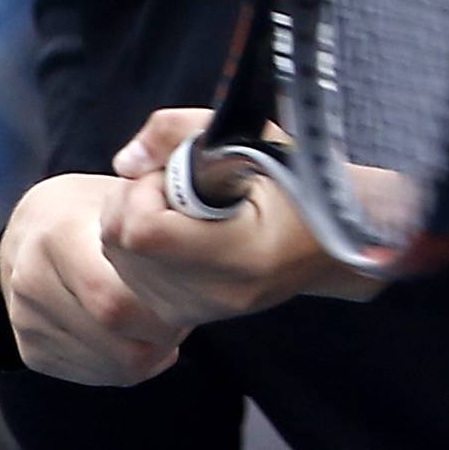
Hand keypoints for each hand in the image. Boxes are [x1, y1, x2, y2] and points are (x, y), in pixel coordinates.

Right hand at [0, 173, 189, 386]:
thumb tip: (199, 247)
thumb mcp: (123, 196)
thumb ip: (157, 221)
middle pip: (117, 342)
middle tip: (181, 316)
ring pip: (111, 366)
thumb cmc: (92, 208)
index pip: (115, 301)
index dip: (160, 311)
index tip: (185, 298)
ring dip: (148, 352)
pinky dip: (126, 363)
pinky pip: (96, 375)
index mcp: (58, 234)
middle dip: (162, 337)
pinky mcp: (31, 349)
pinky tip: (132, 333)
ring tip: (157, 319)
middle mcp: (32, 279)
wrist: (34, 227)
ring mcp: (26, 319)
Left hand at [102, 108, 381, 325]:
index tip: (175, 172)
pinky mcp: (186, 316)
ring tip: (182, 206)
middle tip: (178, 183)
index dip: (144, 191)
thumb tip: (126, 161)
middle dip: (135, 201)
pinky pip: (131, 277)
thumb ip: (178, 132)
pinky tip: (176, 229)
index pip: (142, 232)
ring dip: (135, 222)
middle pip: (121, 246)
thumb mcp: (249, 135)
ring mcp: (199, 313)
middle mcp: (215, 296)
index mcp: (240, 256)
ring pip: (119, 262)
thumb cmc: (297, 179)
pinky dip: (139, 246)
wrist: (329, 238)